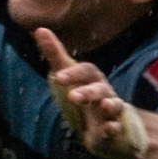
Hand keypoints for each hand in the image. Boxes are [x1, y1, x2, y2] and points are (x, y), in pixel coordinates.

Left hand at [36, 27, 149, 158]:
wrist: (107, 124)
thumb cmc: (84, 94)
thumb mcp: (67, 75)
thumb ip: (55, 55)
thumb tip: (39, 29)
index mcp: (91, 78)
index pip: (85, 71)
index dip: (73, 74)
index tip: (57, 78)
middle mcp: (104, 91)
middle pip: (99, 88)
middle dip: (87, 92)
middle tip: (72, 97)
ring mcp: (112, 110)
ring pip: (113, 105)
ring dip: (109, 105)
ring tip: (104, 106)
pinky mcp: (116, 128)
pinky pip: (118, 127)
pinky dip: (115, 128)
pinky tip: (109, 128)